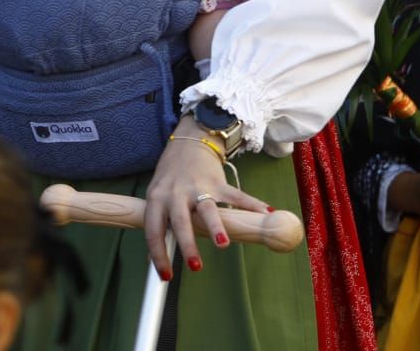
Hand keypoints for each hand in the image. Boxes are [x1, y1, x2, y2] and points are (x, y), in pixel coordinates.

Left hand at [143, 116, 270, 278]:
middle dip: (187, 244)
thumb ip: (161, 220)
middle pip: (180, 221)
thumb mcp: (158, 194)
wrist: (189, 141)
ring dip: (216, 227)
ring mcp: (198, 187)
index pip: (153, 230)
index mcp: (157, 198)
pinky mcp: (219, 182)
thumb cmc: (171, 176)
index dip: (158, 254)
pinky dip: (252, 206)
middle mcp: (176, 193)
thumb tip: (159, 256)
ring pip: (207, 209)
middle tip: (194, 267)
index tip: (166, 276)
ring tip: (223, 244)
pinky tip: (266, 214)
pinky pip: (237, 196)